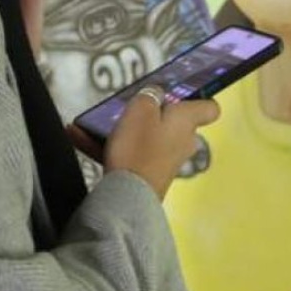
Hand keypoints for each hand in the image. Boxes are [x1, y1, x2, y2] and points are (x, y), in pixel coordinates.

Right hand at [101, 86, 220, 200]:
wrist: (127, 197)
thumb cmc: (139, 147)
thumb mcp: (141, 108)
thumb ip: (150, 94)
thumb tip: (156, 94)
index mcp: (187, 122)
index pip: (210, 108)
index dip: (199, 98)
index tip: (181, 93)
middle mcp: (183, 142)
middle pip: (175, 122)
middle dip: (154, 113)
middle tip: (132, 105)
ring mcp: (167, 161)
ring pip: (149, 137)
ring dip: (126, 128)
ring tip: (96, 120)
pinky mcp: (150, 175)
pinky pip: (132, 153)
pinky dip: (111, 145)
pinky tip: (80, 136)